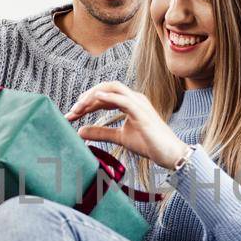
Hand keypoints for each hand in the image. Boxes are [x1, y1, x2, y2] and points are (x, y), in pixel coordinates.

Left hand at [66, 81, 188, 167]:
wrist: (169, 154)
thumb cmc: (149, 144)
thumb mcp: (119, 137)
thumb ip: (101, 133)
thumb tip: (80, 131)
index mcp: (129, 102)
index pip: (104, 95)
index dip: (86, 102)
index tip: (71, 114)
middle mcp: (134, 98)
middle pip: (106, 87)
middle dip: (87, 97)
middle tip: (72, 111)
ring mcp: (139, 103)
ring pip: (113, 89)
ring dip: (94, 96)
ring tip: (79, 106)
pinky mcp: (142, 113)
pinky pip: (124, 100)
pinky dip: (109, 96)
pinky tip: (96, 98)